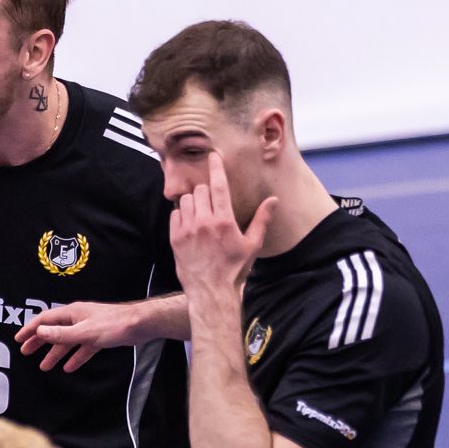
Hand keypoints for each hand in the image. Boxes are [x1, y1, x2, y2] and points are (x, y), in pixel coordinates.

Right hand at [15, 302, 136, 371]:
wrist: (140, 325)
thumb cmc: (114, 325)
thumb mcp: (85, 332)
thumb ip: (62, 334)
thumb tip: (40, 332)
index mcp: (71, 313)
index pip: (45, 320)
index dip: (30, 329)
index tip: (19, 339)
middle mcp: (78, 318)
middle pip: (53, 330)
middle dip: (39, 342)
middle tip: (26, 352)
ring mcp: (88, 328)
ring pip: (67, 341)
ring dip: (55, 353)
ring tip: (44, 366)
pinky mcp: (99, 337)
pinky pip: (82, 348)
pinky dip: (74, 357)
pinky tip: (69, 367)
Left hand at [170, 151, 270, 297]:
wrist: (211, 291)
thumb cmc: (234, 269)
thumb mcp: (252, 245)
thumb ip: (262, 219)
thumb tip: (274, 200)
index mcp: (224, 221)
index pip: (218, 186)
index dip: (216, 167)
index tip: (213, 156)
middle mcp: (204, 222)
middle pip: (201, 190)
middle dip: (207, 192)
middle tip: (212, 205)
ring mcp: (187, 230)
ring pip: (186, 200)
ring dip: (193, 202)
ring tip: (201, 214)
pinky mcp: (175, 238)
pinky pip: (175, 214)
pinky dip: (181, 215)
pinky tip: (190, 225)